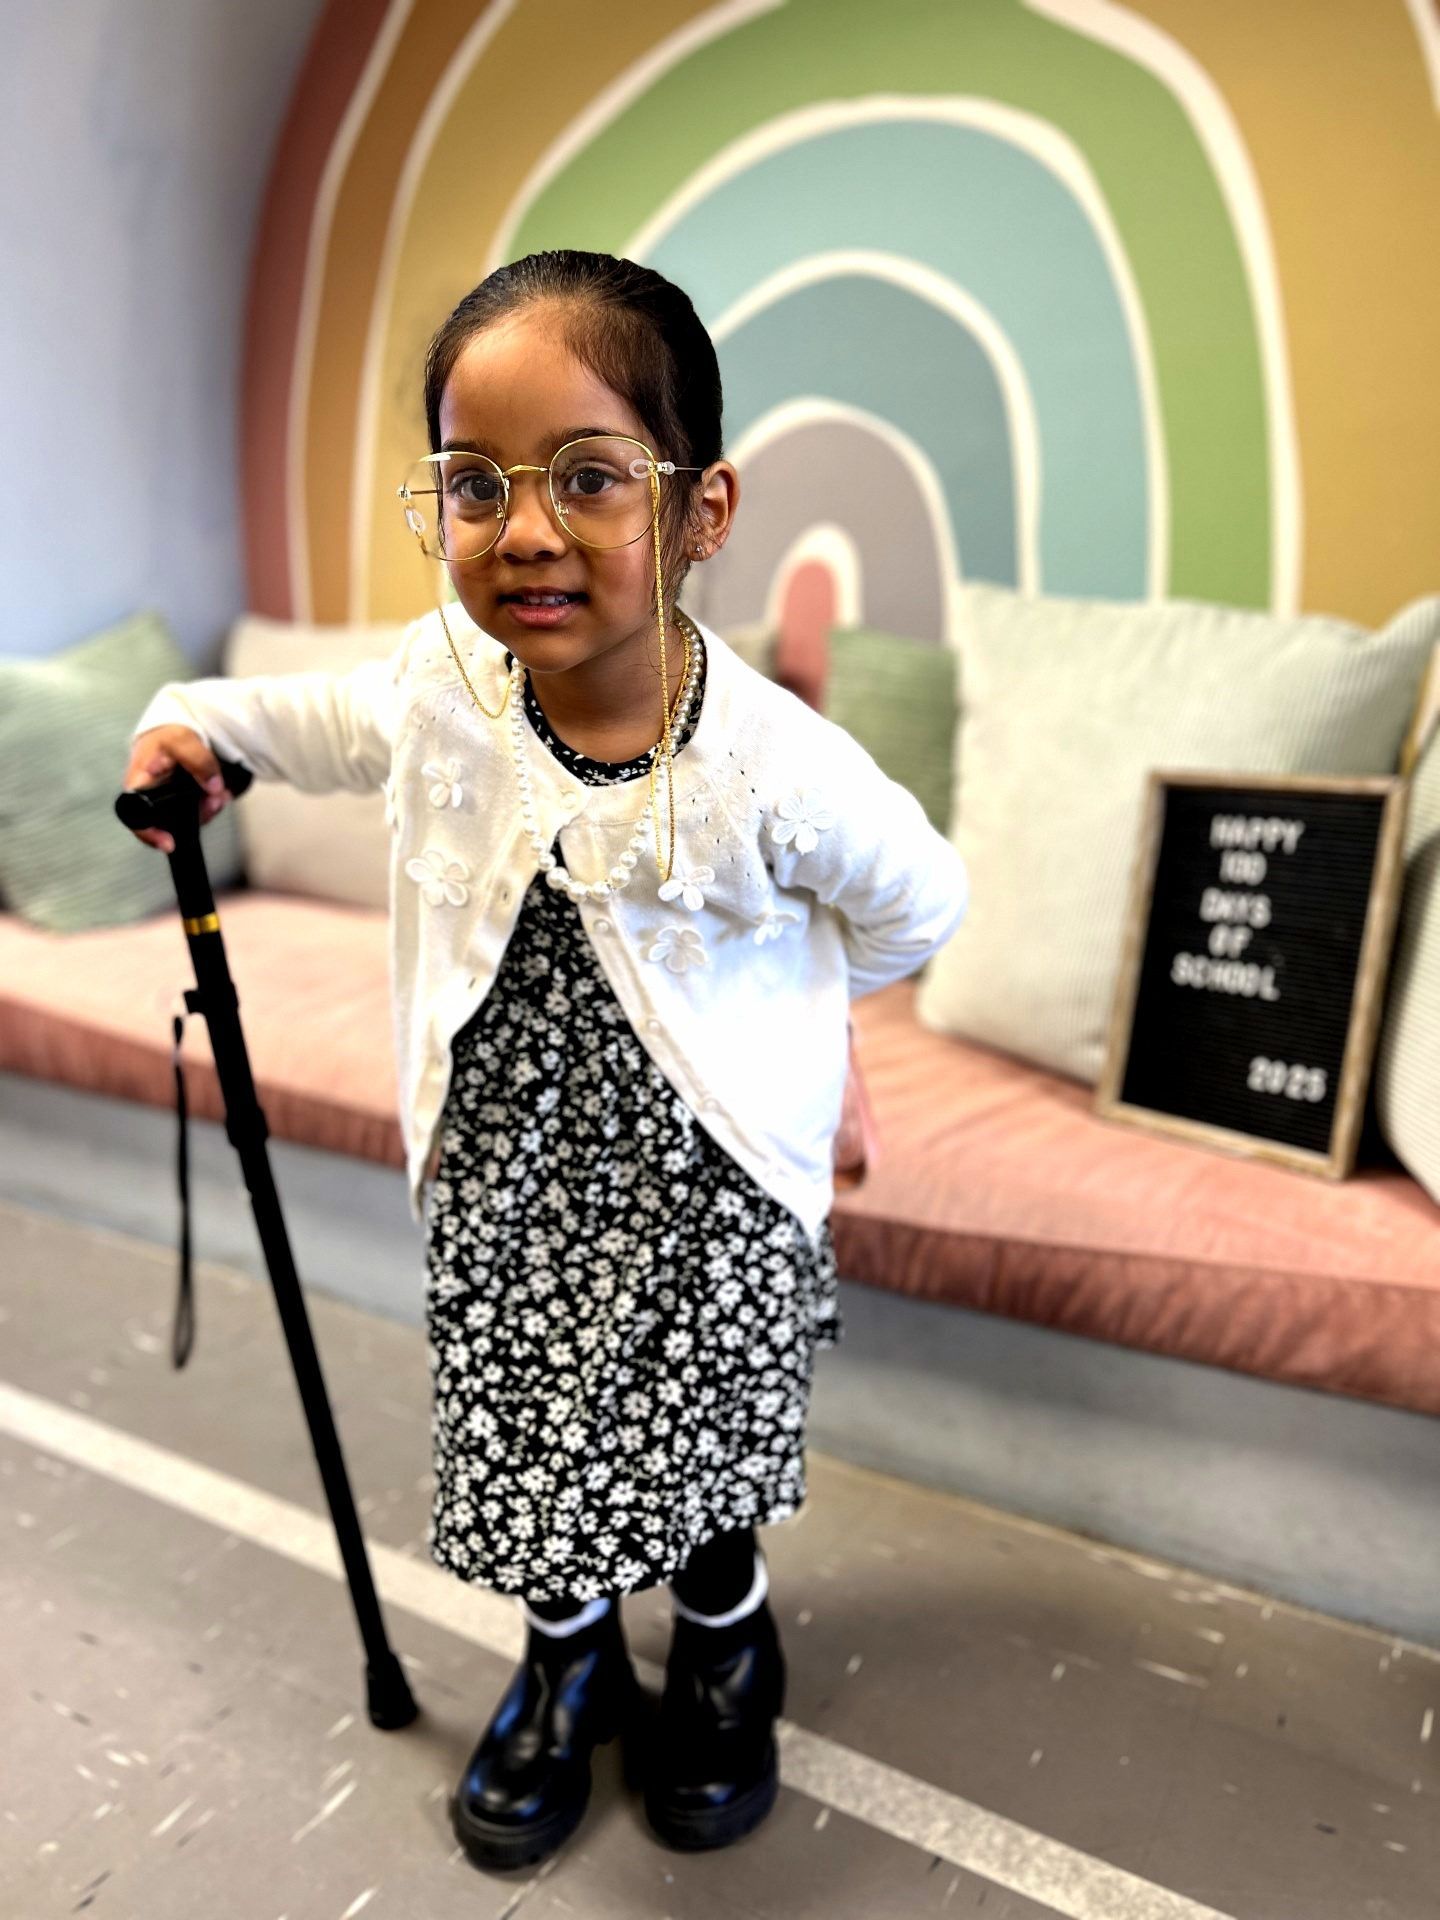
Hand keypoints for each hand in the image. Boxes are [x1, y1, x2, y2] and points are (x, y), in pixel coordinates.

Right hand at [123, 725, 228, 853]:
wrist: (176, 734)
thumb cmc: (168, 738)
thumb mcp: (181, 740)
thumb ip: (197, 760)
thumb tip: (214, 787)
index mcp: (137, 783)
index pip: (135, 817)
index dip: (148, 833)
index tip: (169, 842)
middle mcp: (150, 799)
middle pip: (169, 825)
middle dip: (196, 816)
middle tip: (213, 802)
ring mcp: (168, 804)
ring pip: (189, 821)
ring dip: (208, 810)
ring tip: (218, 793)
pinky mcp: (184, 804)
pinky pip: (200, 814)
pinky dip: (213, 805)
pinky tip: (219, 793)